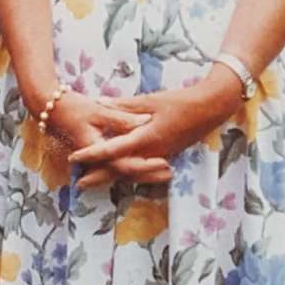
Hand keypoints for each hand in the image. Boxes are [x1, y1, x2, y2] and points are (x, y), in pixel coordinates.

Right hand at [47, 92, 172, 188]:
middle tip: (170, 173)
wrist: (50, 109)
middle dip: (148, 175)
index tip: (165, 162)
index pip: (124, 164)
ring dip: (143, 173)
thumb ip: (122, 118)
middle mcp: (96, 160)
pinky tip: (145, 164)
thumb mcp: (98, 110)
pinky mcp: (96, 155)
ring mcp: (95, 160)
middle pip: (126, 173)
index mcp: (97, 149)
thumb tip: (145, 120)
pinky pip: (116, 165)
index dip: (145, 165)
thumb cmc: (73, 107)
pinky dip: (132, 166)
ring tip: (165, 172)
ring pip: (122, 172)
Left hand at [68, 77, 241, 190]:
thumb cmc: (180, 101)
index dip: (92, 155)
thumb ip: (124, 105)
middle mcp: (152, 152)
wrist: (210, 108)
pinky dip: (128, 171)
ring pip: (131, 171)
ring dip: (112, 176)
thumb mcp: (150, 100)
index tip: (74, 158)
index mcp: (146, 138)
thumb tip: (99, 102)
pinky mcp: (166, 154)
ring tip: (93, 181)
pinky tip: (120, 172)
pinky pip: (142, 168)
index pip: (113, 150)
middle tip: (78, 184)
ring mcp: (160, 155)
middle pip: (120, 169)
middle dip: (99, 176)